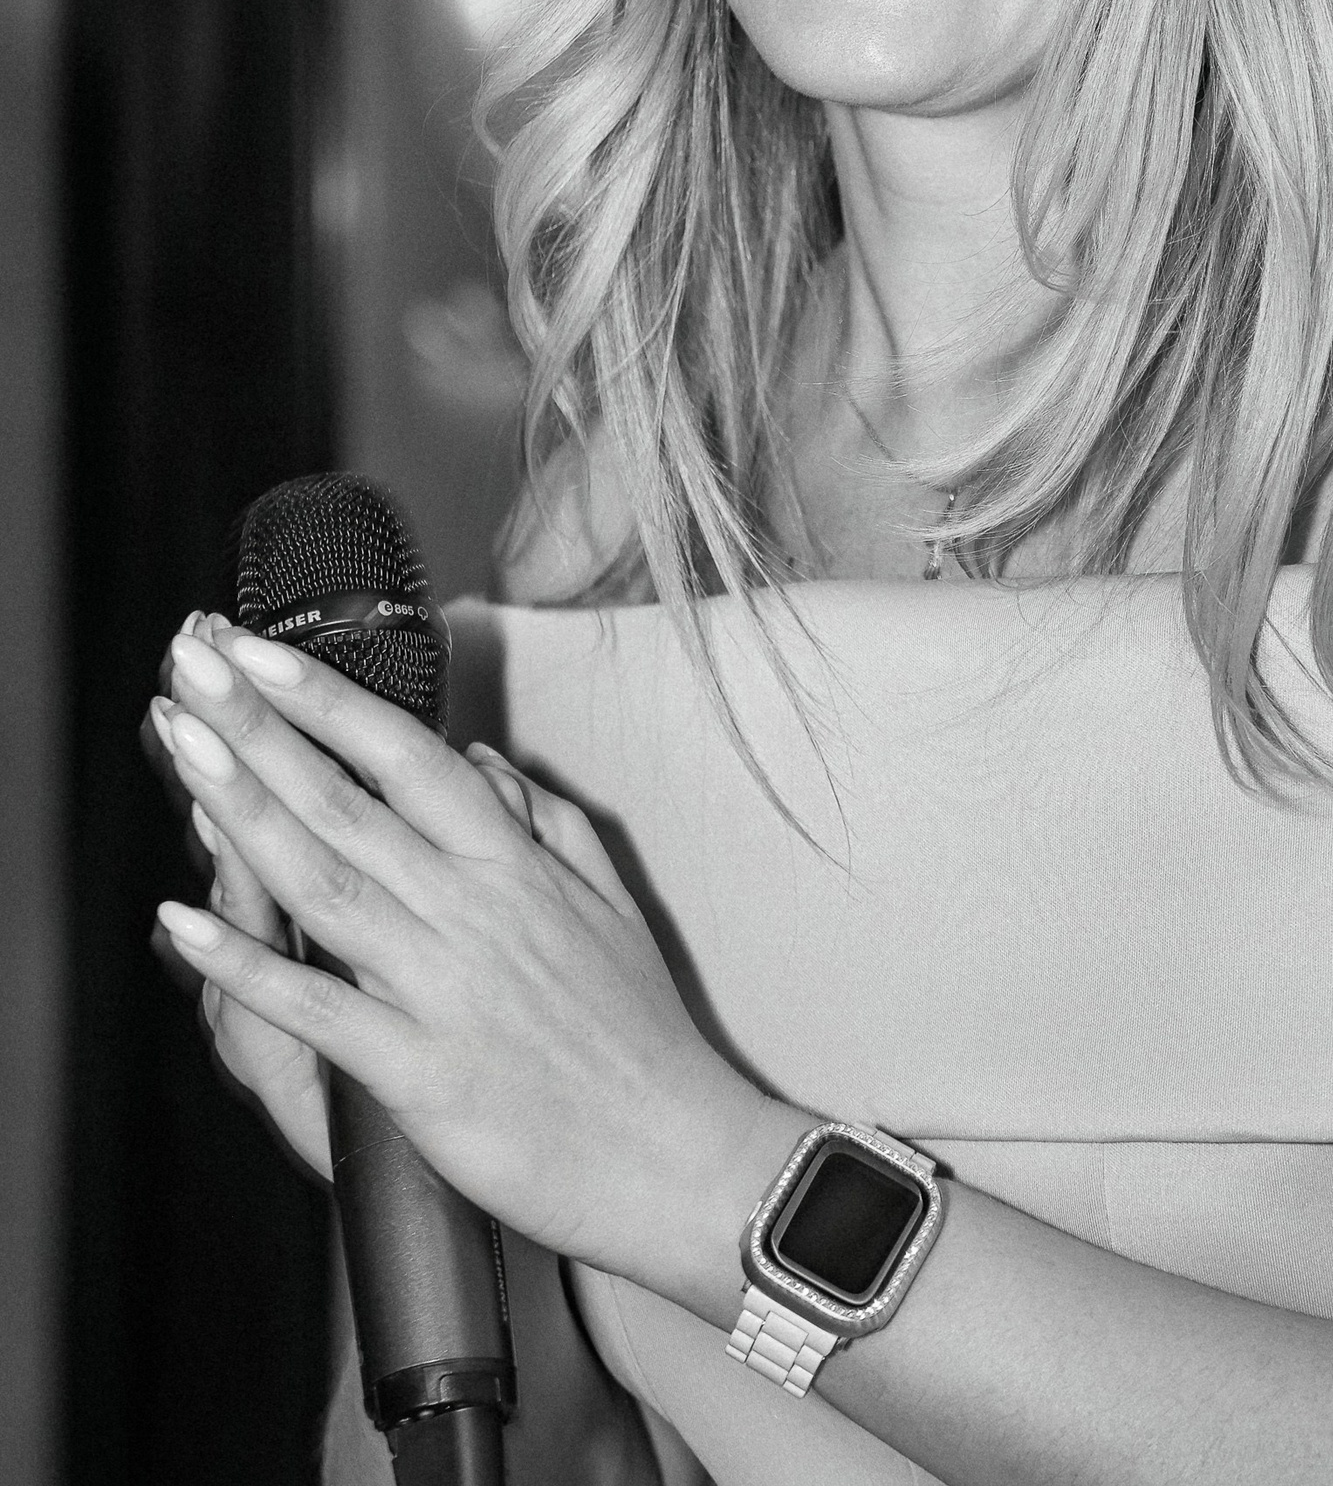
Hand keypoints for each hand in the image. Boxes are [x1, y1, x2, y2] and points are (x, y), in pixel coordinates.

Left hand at [150, 619, 792, 1305]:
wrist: (677, 1158)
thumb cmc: (645, 1037)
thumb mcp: (610, 903)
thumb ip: (542, 821)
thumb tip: (478, 757)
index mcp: (514, 865)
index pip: (407, 756)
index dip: (328, 698)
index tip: (259, 649)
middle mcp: (471, 908)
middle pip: (345, 800)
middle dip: (259, 725)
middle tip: (190, 662)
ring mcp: (440, 986)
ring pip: (321, 878)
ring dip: (241, 807)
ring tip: (179, 744)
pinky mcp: (417, 1070)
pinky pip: (316, 1005)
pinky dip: (246, 962)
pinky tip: (184, 921)